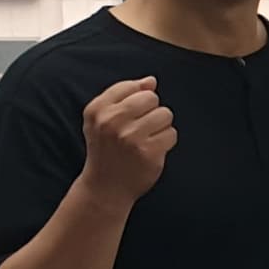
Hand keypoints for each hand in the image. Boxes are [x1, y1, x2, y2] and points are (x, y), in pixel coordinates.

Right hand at [78, 77, 174, 208]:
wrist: (105, 186)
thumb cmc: (106, 148)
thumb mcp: (101, 119)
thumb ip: (124, 94)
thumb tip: (151, 81)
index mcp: (97, 110)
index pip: (132, 87)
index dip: (137, 101)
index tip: (128, 117)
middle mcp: (111, 121)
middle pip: (152, 98)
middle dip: (151, 111)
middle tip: (139, 129)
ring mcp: (130, 137)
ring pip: (165, 115)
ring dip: (161, 127)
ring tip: (146, 139)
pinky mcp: (148, 152)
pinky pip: (172, 134)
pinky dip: (166, 142)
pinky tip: (152, 151)